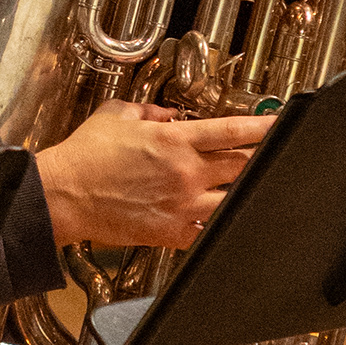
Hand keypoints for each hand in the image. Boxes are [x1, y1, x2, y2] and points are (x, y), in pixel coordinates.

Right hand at [36, 103, 272, 250]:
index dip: (266, 125)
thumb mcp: (116, 116)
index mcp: (174, 140)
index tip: (282, 122)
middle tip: (276, 156)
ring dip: (247, 194)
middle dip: (265, 159)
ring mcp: (182, 205)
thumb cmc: (84, 157)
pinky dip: (219, 226)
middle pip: (244, 164)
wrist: (63, 194)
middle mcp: (185, 172)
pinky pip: (208, 231)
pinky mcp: (171, 232)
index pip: (234, 130)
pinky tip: (226, 222)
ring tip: (259, 191)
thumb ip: (149, 112)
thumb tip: (166, 115)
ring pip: (234, 200)